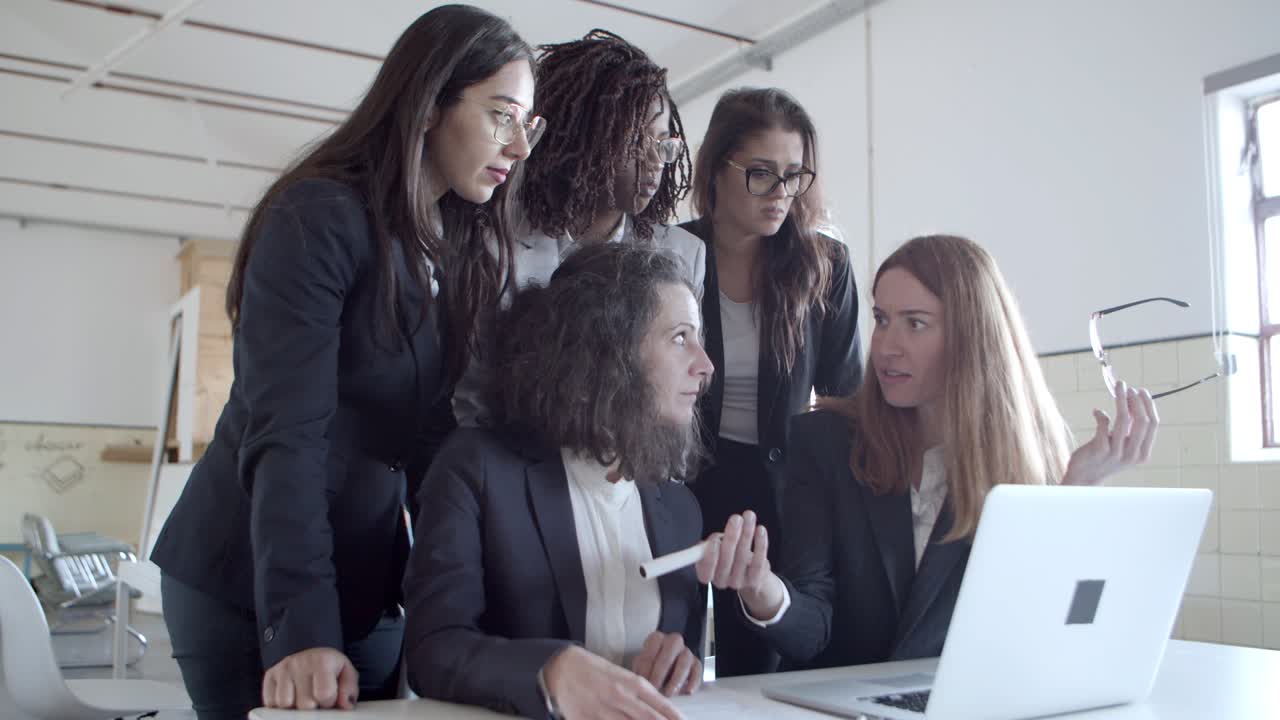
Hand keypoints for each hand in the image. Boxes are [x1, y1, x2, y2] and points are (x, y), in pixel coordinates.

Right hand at [262, 647, 357, 709]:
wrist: (309, 652)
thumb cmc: (328, 666)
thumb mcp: (345, 672)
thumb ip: (349, 689)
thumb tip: (345, 705)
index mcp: (322, 661)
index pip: (325, 695)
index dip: (328, 702)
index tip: (329, 696)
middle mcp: (300, 663)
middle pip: (304, 704)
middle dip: (312, 705)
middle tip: (315, 696)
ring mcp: (283, 669)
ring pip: (285, 704)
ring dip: (294, 706)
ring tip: (303, 696)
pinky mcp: (269, 676)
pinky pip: (271, 702)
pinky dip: (280, 705)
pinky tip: (291, 696)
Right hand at [543, 646, 682, 719]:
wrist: (561, 668)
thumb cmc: (592, 669)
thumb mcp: (619, 674)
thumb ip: (637, 692)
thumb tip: (655, 707)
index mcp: (630, 683)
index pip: (660, 703)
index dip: (674, 716)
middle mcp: (621, 698)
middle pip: (650, 718)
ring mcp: (604, 712)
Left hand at [631, 631, 702, 696]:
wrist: (669, 661)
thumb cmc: (652, 664)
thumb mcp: (642, 663)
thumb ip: (640, 668)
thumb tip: (636, 680)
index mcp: (656, 639)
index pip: (650, 651)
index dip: (645, 668)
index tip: (642, 682)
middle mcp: (673, 641)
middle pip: (668, 655)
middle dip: (660, 673)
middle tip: (655, 688)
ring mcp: (686, 651)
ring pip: (684, 662)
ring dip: (676, 679)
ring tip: (669, 693)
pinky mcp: (696, 663)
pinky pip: (697, 671)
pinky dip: (693, 682)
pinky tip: (687, 691)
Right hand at [694, 511, 784, 620]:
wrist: (748, 570)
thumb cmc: (727, 554)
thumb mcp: (712, 547)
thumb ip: (709, 544)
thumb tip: (714, 538)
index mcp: (707, 573)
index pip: (705, 571)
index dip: (710, 556)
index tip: (715, 540)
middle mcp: (721, 580)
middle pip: (726, 560)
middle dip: (731, 536)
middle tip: (736, 519)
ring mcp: (738, 582)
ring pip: (743, 557)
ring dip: (747, 533)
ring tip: (749, 518)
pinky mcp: (754, 580)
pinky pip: (758, 562)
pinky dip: (760, 544)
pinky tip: (760, 531)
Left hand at [1062, 381, 1158, 485]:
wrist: (1084, 477)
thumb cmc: (1104, 457)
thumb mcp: (1122, 444)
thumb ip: (1130, 427)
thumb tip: (1133, 400)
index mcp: (1142, 453)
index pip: (1153, 425)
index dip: (1148, 405)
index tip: (1141, 391)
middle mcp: (1132, 454)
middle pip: (1141, 421)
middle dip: (1136, 400)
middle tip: (1127, 387)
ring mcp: (1116, 453)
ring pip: (1124, 419)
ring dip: (1120, 399)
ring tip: (1118, 388)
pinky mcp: (1100, 449)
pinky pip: (1104, 424)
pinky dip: (1101, 414)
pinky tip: (1096, 412)